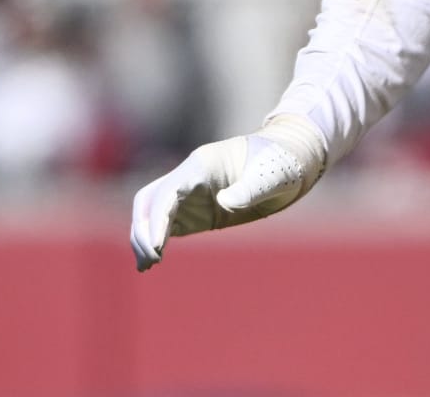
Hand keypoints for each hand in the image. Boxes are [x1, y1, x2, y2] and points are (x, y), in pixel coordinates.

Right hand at [130, 113, 326, 271]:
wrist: (286, 164)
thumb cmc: (278, 165)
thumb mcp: (270, 176)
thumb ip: (249, 189)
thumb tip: (226, 202)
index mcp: (202, 164)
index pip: (167, 191)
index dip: (157, 218)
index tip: (156, 246)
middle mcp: (188, 177)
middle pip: (149, 200)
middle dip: (143, 228)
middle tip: (152, 259)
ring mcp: (189, 194)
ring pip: (151, 213)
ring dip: (144, 237)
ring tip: (147, 266)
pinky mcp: (194, 211)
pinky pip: (164, 225)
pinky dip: (154, 242)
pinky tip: (151, 263)